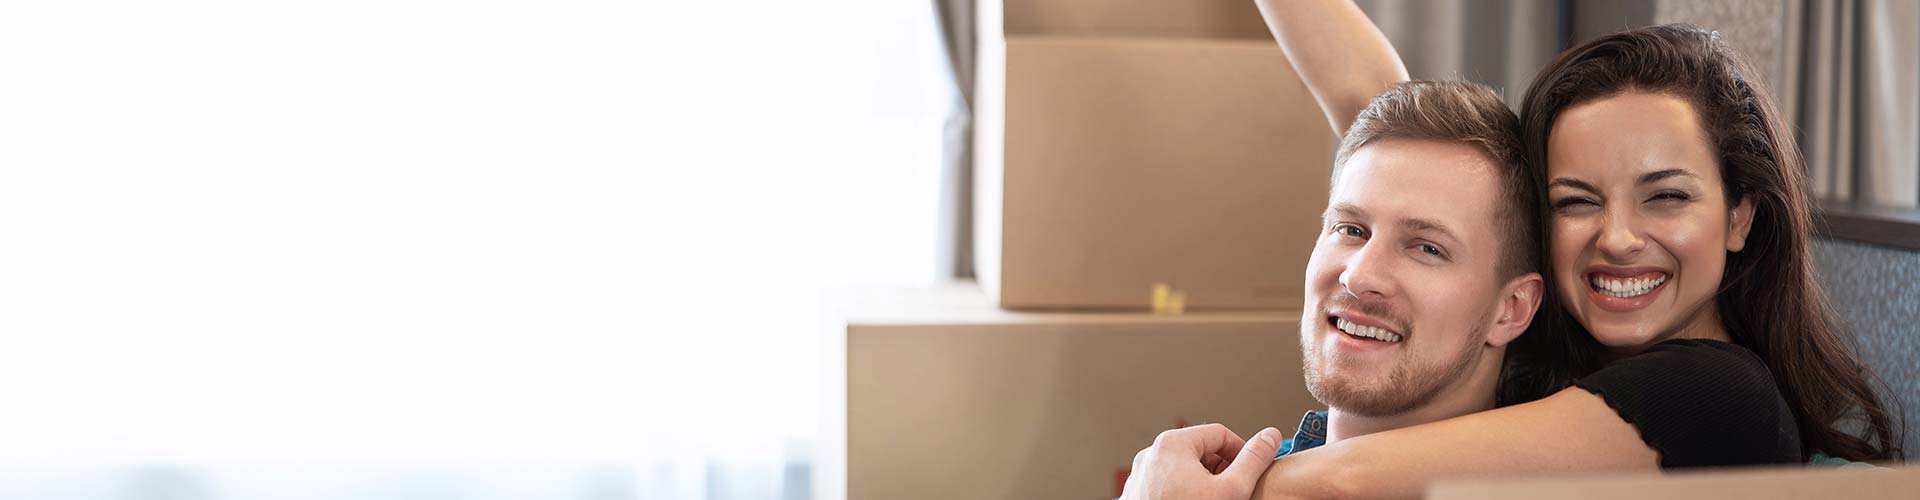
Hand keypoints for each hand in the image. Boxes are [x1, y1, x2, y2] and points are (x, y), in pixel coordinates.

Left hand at [1120, 423, 1282, 499]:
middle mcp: (1152, 454)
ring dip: (1204, 482)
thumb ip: (1254, 460)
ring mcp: (1142, 474)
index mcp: (1172, 443)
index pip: (1220, 434)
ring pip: (1183, 469)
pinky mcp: (1138, 493)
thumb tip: (1270, 436)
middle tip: (1234, 491)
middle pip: (1200, 451)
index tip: (1252, 472)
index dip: (1242, 452)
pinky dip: (1184, 492)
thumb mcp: (1231, 490)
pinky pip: (1167, 483)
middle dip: (1222, 469)